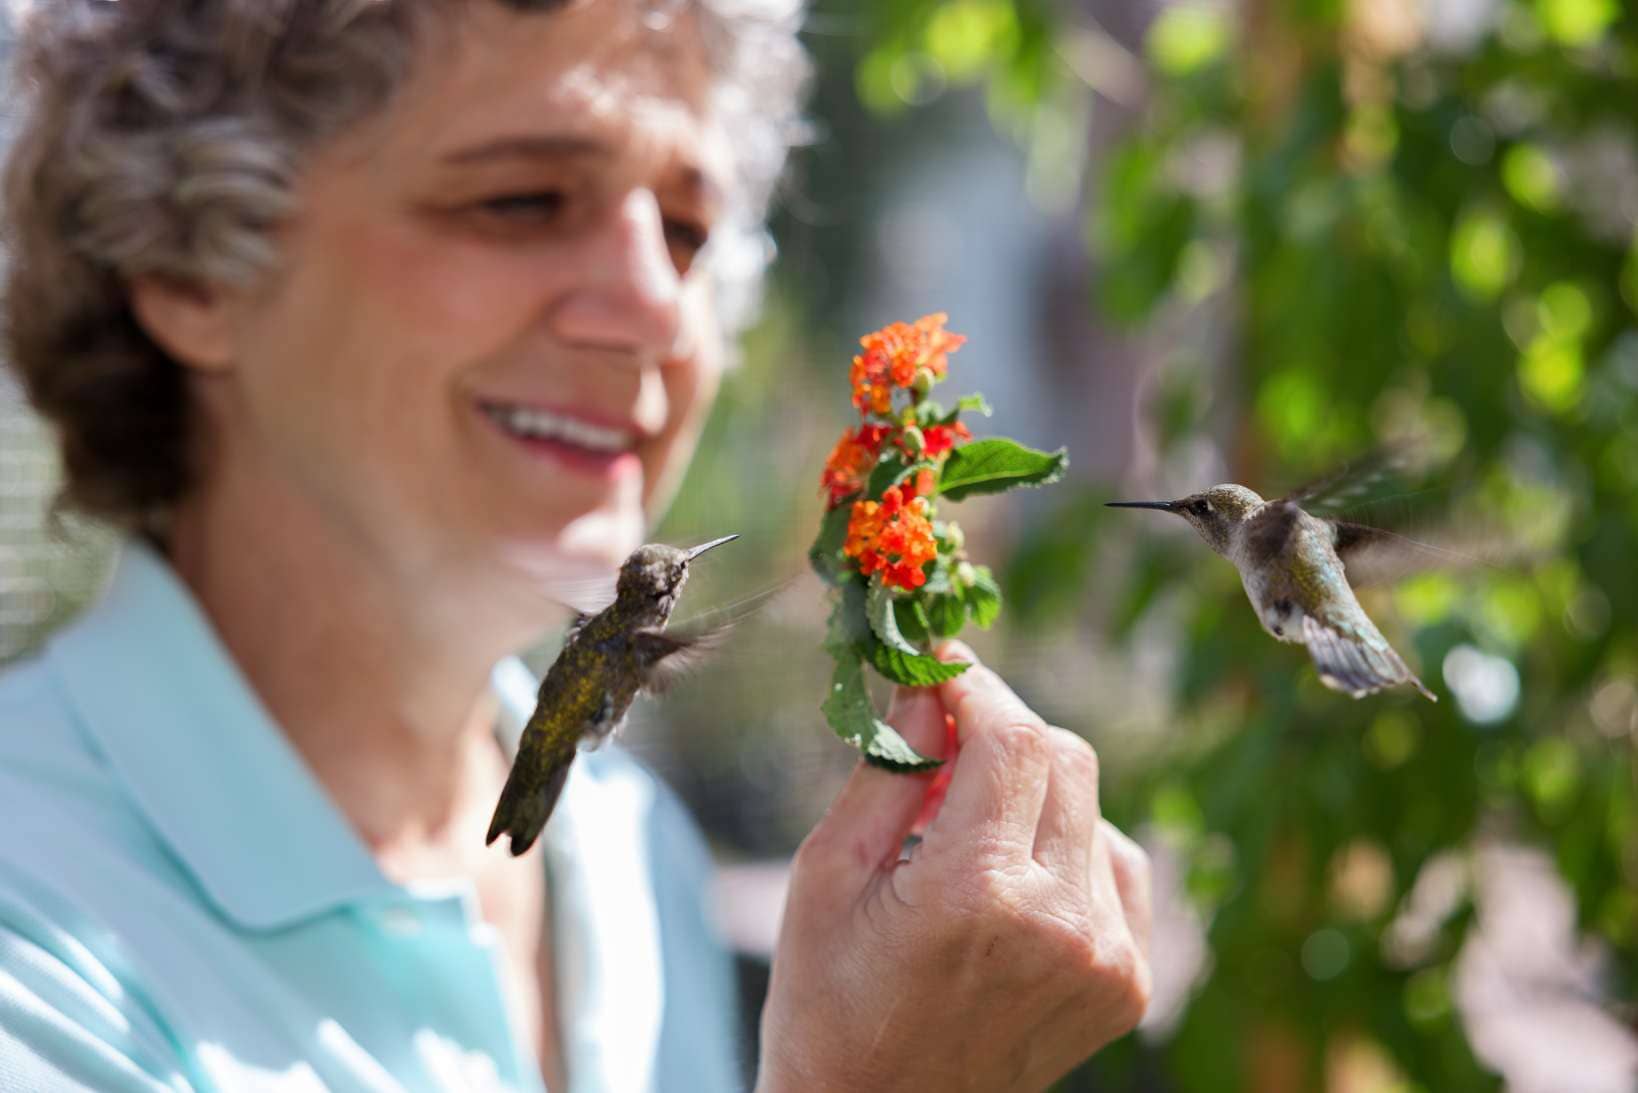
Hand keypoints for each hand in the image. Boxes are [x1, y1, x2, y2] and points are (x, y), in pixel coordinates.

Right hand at [757, 642, 1151, 1092]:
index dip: (977, 685)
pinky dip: (1066, 847)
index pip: (1013, 736)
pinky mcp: (1128, 981)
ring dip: (1031, 793)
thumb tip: (928, 681)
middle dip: (1002, 730)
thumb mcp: (826, 874)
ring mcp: (1106, 958)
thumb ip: (888, 768)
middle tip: (942, 742)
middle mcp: (1059, 924)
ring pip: (1093, 804)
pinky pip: (1115, 863)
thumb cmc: (828, 1000)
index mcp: (974, 893)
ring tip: (964, 833)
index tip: (940, 668)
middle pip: (1065, 757)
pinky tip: (1010, 879)